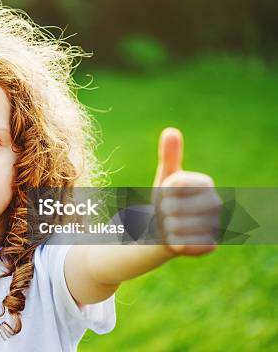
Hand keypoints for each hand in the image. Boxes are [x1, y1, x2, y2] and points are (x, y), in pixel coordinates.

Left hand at [152, 127, 220, 255]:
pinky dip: (173, 243)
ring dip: (166, 228)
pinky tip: (177, 239)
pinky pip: (181, 244)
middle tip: (168, 213)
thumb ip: (170, 156)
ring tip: (172, 226)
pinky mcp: (210, 246)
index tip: (167, 194)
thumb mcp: (165, 177)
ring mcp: (215, 226)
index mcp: (205, 183)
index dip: (163, 191)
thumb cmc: (166, 200)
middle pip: (172, 207)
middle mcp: (215, 204)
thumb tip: (171, 131)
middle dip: (163, 211)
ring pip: (175, 227)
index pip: (172, 185)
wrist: (166, 229)